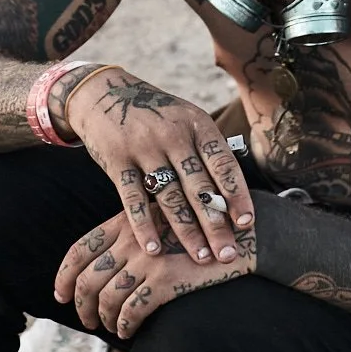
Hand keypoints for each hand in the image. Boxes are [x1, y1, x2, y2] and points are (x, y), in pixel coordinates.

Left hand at [54, 210, 255, 339]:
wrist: (245, 233)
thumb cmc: (205, 228)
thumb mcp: (164, 219)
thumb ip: (136, 235)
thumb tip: (107, 268)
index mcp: (127, 220)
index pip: (80, 248)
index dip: (64, 275)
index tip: (60, 295)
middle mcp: (132, 237)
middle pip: (89, 278)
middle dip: (81, 304)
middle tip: (86, 321)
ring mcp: (148, 258)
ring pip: (108, 298)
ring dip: (104, 319)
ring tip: (111, 328)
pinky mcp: (166, 279)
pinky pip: (132, 310)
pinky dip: (125, 325)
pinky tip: (128, 332)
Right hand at [63, 69, 255, 265]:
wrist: (104, 93)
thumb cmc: (156, 115)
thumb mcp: (186, 118)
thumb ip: (207, 149)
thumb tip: (237, 193)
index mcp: (197, 124)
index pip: (223, 164)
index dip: (237, 195)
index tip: (246, 224)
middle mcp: (173, 135)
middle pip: (200, 188)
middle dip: (216, 225)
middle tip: (229, 254)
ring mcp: (144, 147)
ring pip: (170, 197)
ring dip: (187, 232)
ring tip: (201, 258)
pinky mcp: (117, 160)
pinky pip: (133, 198)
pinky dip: (144, 225)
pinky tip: (154, 249)